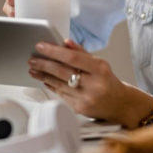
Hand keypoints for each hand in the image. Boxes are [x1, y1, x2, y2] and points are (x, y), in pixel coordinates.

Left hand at [28, 39, 152, 127]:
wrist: (120, 104)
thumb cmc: (108, 81)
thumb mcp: (100, 64)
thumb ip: (82, 52)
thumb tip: (65, 43)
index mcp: (100, 69)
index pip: (72, 58)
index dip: (54, 51)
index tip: (41, 46)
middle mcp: (93, 84)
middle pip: (62, 71)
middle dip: (44, 64)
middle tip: (32, 59)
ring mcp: (86, 98)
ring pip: (58, 84)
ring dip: (43, 76)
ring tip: (33, 69)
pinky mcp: (79, 109)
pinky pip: (61, 94)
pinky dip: (51, 86)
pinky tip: (45, 80)